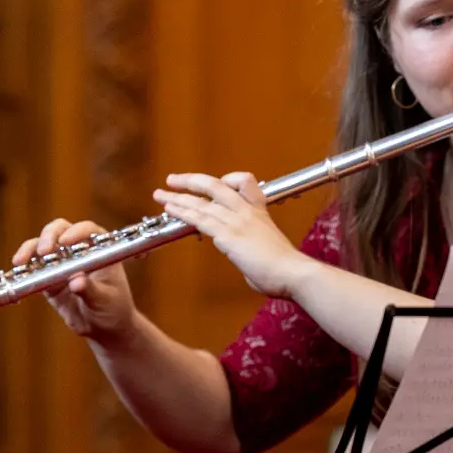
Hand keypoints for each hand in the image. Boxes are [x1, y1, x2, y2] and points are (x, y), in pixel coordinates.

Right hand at [11, 218, 138, 340]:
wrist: (103, 329)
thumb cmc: (113, 309)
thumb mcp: (105, 300)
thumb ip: (91, 290)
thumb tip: (76, 281)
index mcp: (100, 248)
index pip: (87, 230)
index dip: (75, 232)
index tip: (65, 241)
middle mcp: (78, 250)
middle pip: (59, 231)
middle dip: (48, 237)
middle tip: (43, 252)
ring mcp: (61, 262)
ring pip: (41, 246)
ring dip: (29, 250)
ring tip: (20, 262)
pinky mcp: (47, 278)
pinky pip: (33, 269)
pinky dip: (24, 269)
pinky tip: (18, 274)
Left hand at [153, 171, 306, 298]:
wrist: (293, 273)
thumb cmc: (285, 270)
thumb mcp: (268, 252)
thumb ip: (252, 252)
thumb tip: (248, 263)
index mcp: (260, 212)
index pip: (245, 182)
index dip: (228, 179)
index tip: (216, 183)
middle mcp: (247, 211)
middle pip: (214, 185)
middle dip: (191, 181)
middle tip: (173, 180)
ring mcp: (236, 220)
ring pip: (201, 201)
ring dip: (177, 197)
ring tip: (160, 194)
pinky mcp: (227, 234)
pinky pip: (199, 218)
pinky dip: (182, 211)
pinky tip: (170, 209)